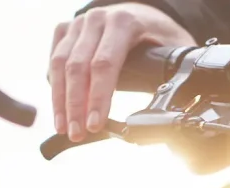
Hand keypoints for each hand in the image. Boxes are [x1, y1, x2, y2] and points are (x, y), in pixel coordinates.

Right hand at [49, 3, 194, 141]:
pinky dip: (55, 87)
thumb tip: (175, 109)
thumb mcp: (174, 50)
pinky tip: (59, 110)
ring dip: (60, 101)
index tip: (94, 124)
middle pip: (78, 68)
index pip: (104, 64)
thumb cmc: (157, 35)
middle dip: (76, 106)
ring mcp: (78, 24)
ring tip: (65, 128)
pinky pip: (53, 60)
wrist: (142, 13)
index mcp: (124, 23)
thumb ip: (174, 76)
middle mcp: (97, 20)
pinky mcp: (66, 30)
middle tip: (77, 133)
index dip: (98, 97)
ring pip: (60, 65)